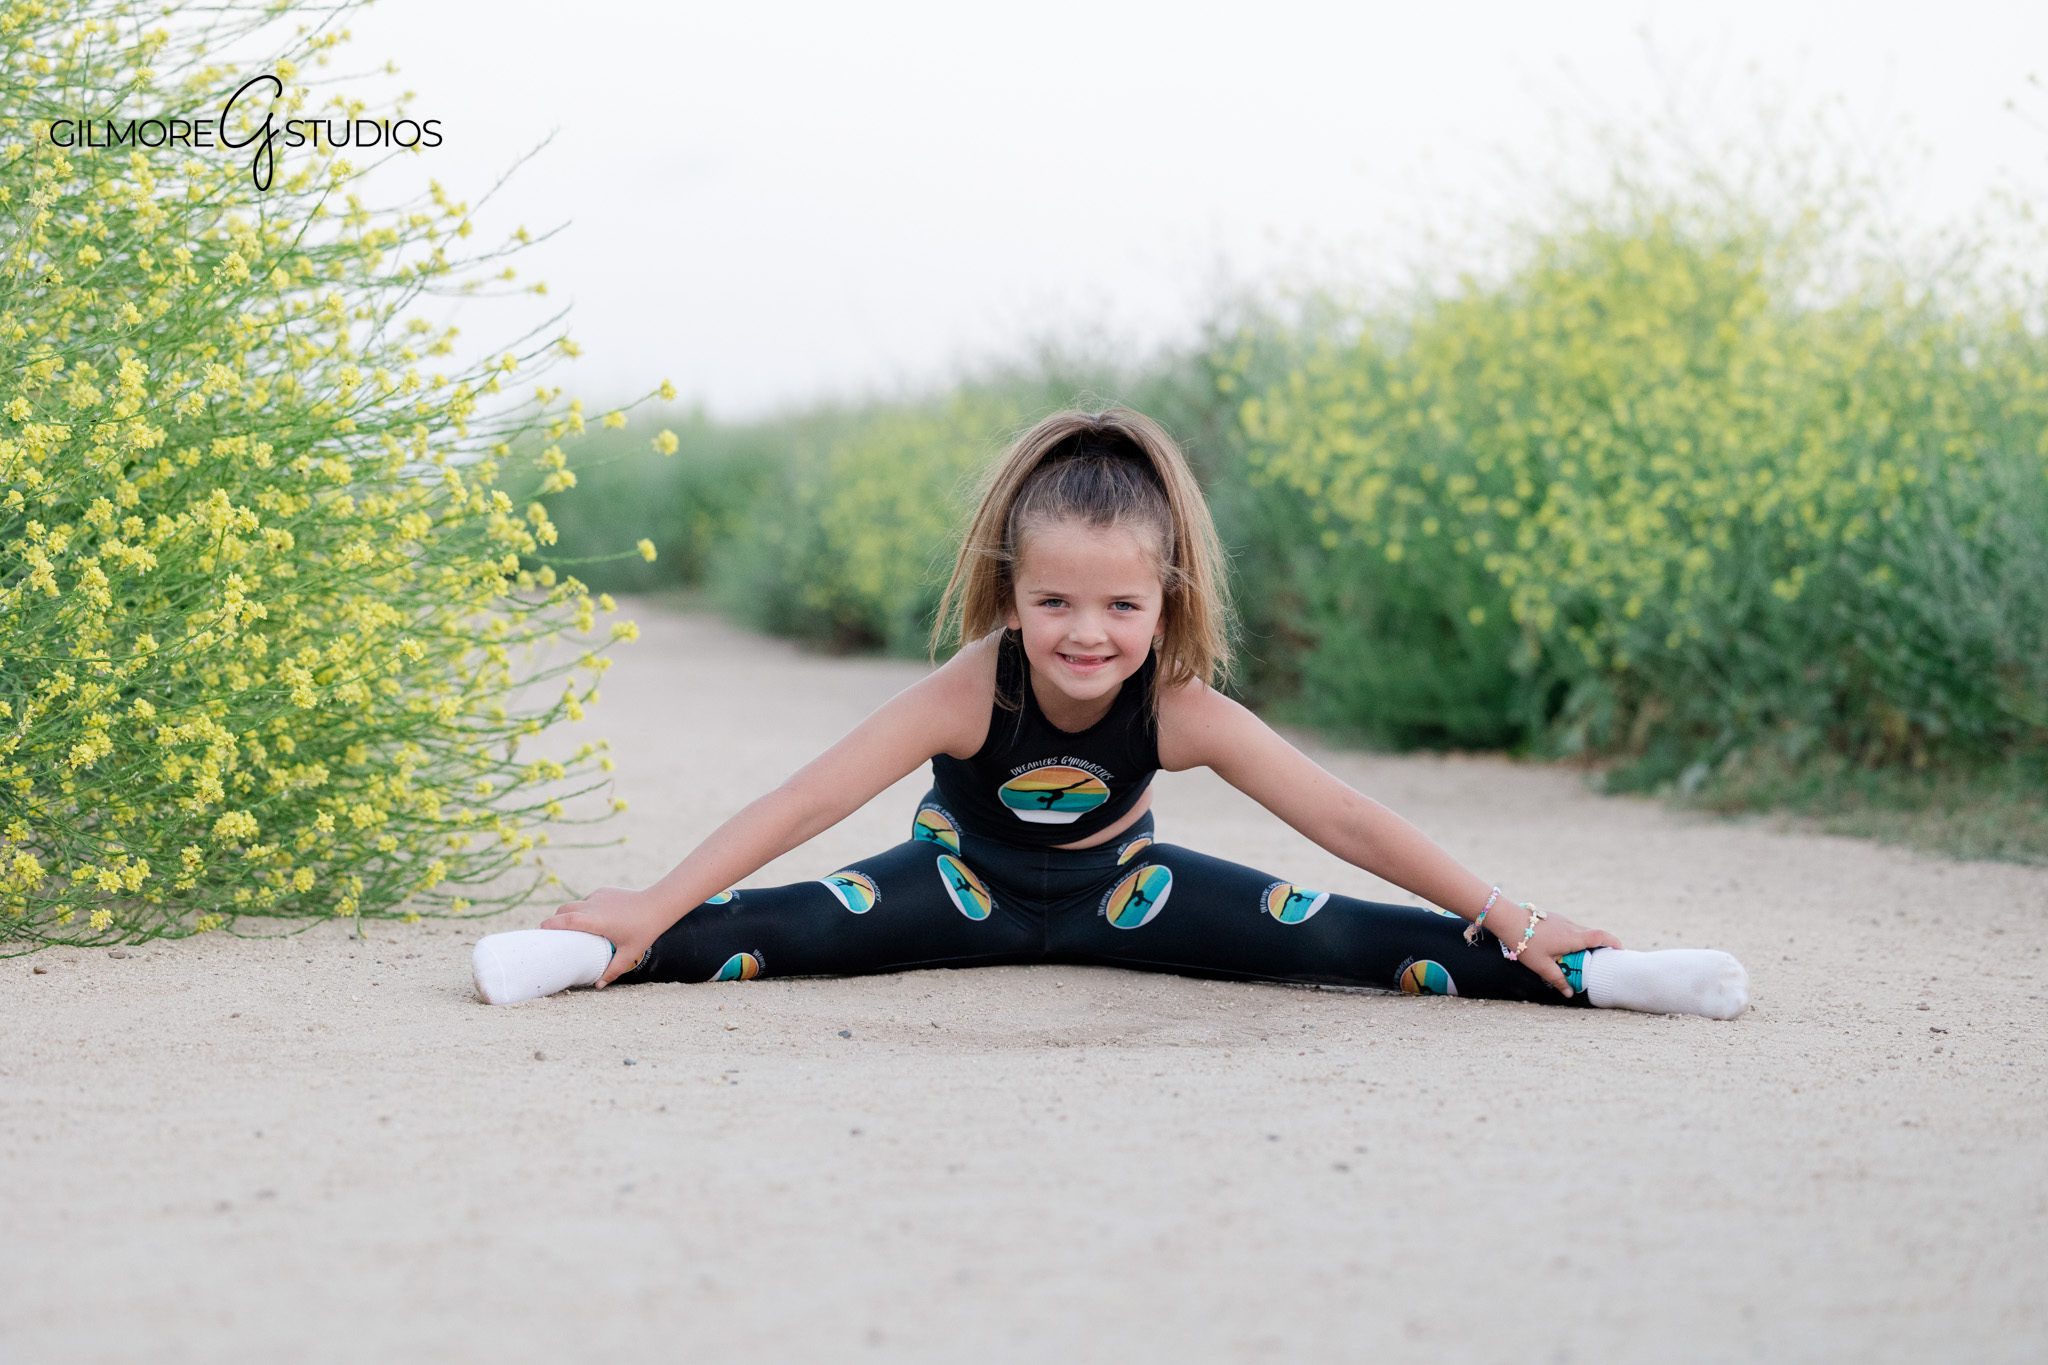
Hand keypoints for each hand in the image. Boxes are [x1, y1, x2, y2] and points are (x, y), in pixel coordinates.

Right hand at [538, 885, 674, 988]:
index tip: (539, 932)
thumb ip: (613, 970)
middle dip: (554, 921)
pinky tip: (591, 920)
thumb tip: (598, 986)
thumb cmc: (644, 931)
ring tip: (569, 930)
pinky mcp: (603, 892)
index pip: (566, 920)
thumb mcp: (629, 954)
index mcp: (597, 921)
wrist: (658, 905)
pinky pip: (586, 901)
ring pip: (574, 905)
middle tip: (550, 935)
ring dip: (568, 915)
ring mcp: (598, 897)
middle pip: (564, 911)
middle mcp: (594, 906)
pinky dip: (583, 909)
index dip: (550, 925)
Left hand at [1494, 905, 1622, 997]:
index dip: (1613, 942)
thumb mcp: (1542, 966)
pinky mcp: (1553, 918)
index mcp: (1573, 937)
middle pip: (1592, 935)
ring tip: (1579, 958)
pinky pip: (1570, 929)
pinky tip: (1562, 949)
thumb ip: (1557, 979)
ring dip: (1584, 943)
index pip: (1601, 937)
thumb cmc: (1525, 943)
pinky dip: (1573, 938)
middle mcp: (1570, 926)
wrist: (1507, 920)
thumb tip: (1569, 993)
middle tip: (1600, 961)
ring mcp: (1562, 920)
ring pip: (1580, 931)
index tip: (1620, 950)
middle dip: (1600, 947)